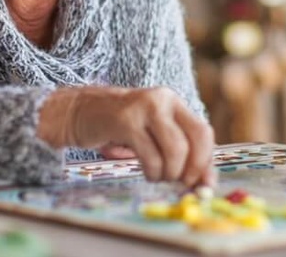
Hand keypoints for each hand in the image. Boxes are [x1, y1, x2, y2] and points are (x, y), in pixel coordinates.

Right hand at [38, 86, 215, 185]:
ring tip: (157, 176)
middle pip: (194, 140)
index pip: (203, 132)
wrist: (79, 111)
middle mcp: (163, 100)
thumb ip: (180, 153)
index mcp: (174, 103)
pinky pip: (151, 155)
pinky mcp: (126, 121)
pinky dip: (153, 171)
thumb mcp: (153, 134)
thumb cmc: (120, 127)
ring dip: (169, 173)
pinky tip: (147, 173)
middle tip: (179, 183)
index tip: (201, 184)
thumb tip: (205, 183)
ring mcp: (145, 108)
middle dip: (191, 169)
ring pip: (175, 150)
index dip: (205, 161)